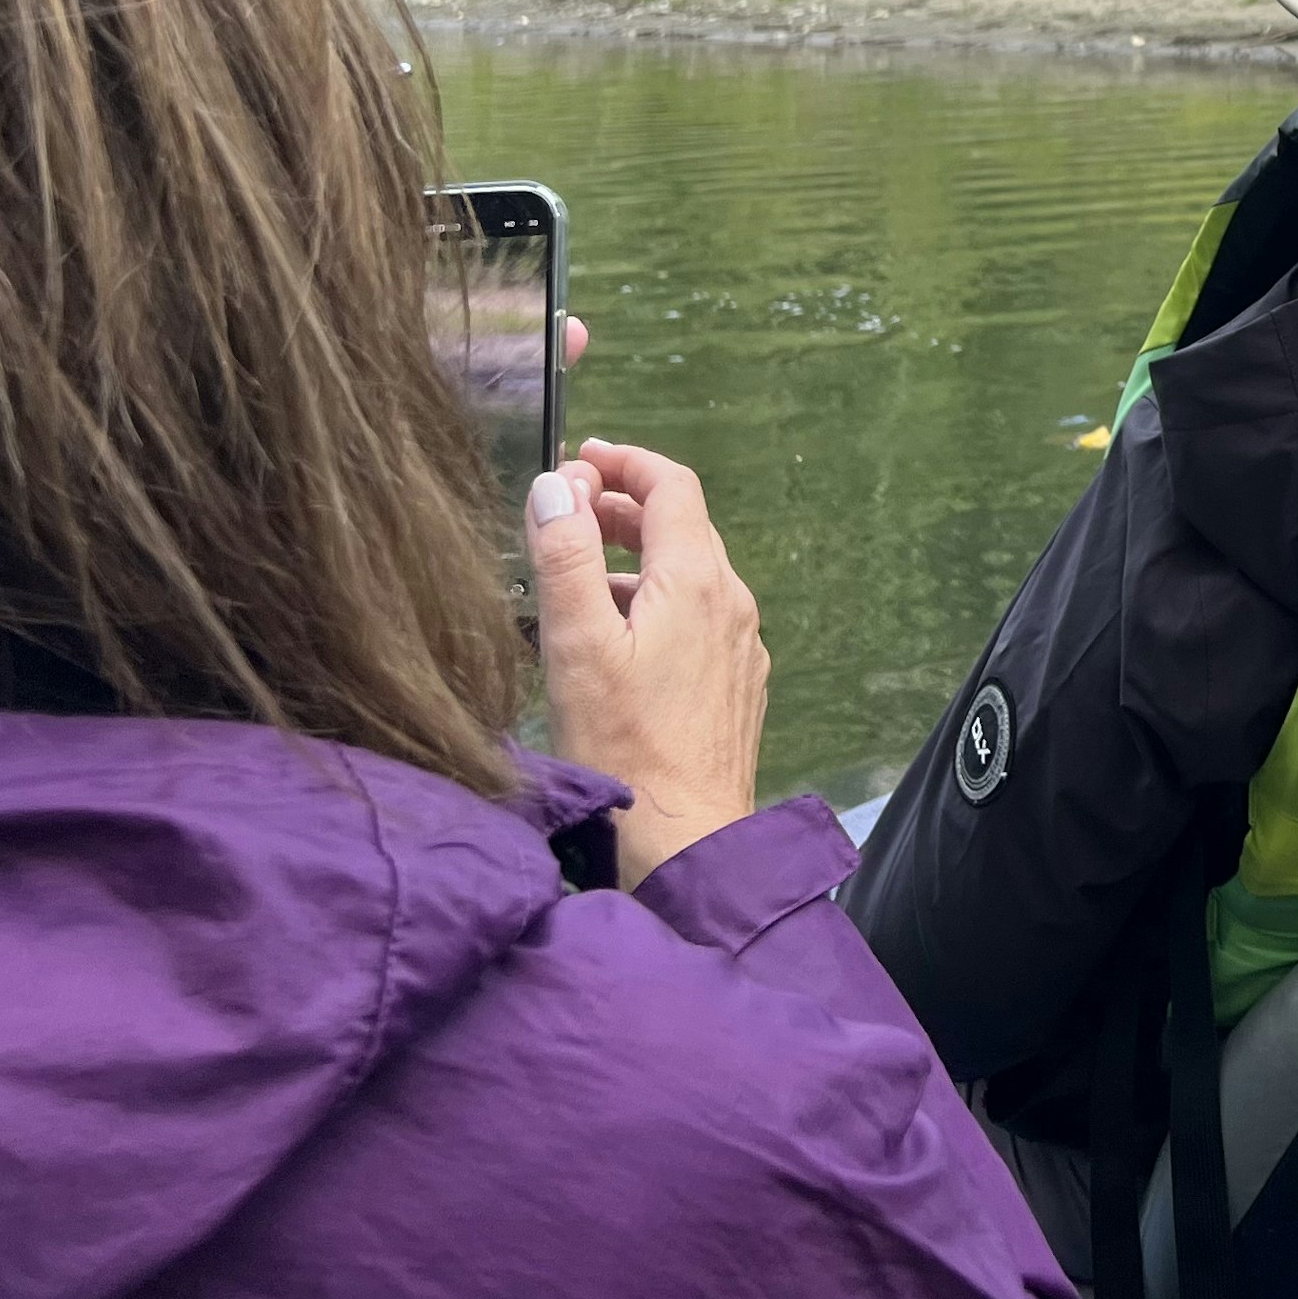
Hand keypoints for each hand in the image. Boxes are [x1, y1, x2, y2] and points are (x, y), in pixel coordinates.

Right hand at [524, 427, 769, 885]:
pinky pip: (697, 617)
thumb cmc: (624, 745)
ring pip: (689, 573)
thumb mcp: (577, 644)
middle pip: (682, 525)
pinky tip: (614, 637)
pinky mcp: (736, 683)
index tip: (578, 459)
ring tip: (577, 575)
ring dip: (636, 558)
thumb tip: (557, 485)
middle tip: (566, 512)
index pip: (672, 485)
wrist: (686, 839)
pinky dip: (655, 601)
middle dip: (624, 507)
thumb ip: (567, 558)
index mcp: (697, 580)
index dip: (625, 462)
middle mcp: (731, 601)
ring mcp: (741, 644)